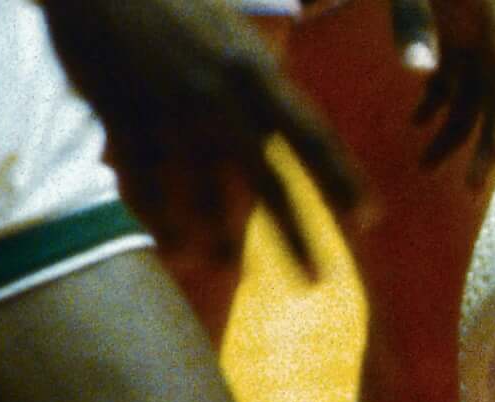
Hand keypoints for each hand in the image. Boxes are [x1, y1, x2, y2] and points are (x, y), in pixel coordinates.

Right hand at [40, 0, 363, 279]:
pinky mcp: (125, 118)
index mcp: (254, 74)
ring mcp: (172, 113)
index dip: (344, 181)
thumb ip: (263, 83)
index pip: (313, 137)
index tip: (369, 219)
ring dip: (221, 238)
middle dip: (296, 236)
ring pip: (204, 193)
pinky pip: (148, 183)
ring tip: (231, 271)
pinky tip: (175, 250)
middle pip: (268, 181)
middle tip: (318, 281)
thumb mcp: (233, 33)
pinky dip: (161, 220)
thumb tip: (291, 125)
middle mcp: (221, 100)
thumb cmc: (170, 3)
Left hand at [387, 0, 494, 179]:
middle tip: (467, 187)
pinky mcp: (447, 39)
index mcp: (489, 21)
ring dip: (451, 133)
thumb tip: (422, 75)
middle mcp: (484, 35)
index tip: (494, 153)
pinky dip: (434, 106)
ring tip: (427, 167)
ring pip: (470, 98)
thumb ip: (412, 23)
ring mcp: (467, 39)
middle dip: (480, 144)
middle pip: (493, 99)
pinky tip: (415, 126)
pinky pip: (449, 84)